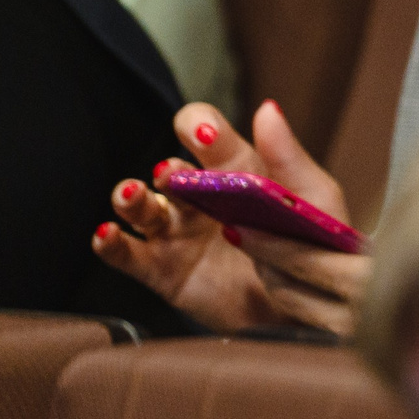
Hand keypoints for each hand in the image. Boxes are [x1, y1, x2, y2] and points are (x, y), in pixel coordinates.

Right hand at [94, 100, 370, 337]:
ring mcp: (177, 233)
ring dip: (130, 197)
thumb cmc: (312, 247)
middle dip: (169, 170)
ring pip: (140, 207)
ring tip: (132, 196)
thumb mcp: (311, 199)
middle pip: (170, 171)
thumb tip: (267, 108)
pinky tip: (107, 234)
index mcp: (234, 170)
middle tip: (173, 175)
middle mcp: (199, 197)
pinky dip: (110, 243)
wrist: (304, 311)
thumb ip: (287, 156)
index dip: (199, 127)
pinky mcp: (162, 271)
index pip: (206, 135)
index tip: (203, 133)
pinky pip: (127, 254)